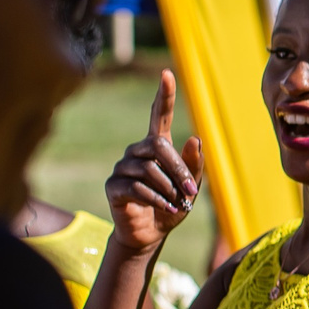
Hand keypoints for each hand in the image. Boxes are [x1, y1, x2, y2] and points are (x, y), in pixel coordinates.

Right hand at [105, 70, 204, 251]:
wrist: (150, 234)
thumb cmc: (172, 206)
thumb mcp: (190, 187)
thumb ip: (194, 165)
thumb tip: (194, 138)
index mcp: (156, 146)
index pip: (158, 115)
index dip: (164, 95)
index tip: (167, 74)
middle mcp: (137, 151)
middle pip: (159, 147)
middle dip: (179, 170)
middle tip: (192, 192)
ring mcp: (123, 167)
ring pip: (149, 169)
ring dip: (169, 188)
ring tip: (176, 202)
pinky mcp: (113, 186)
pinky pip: (137, 187)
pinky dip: (156, 199)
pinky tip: (165, 207)